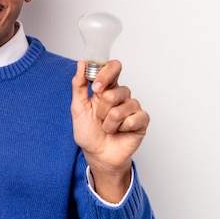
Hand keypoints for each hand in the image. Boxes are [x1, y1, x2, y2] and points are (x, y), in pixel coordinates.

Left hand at [70, 60, 149, 200]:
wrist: (97, 155)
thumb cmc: (88, 132)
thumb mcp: (78, 107)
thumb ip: (79, 85)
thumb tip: (81, 64)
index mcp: (106, 88)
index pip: (113, 67)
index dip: (105, 74)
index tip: (95, 87)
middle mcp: (121, 95)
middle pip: (116, 90)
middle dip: (102, 108)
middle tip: (99, 117)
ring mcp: (133, 107)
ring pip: (121, 108)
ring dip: (109, 123)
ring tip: (108, 128)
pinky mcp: (141, 120)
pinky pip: (133, 119)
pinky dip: (121, 128)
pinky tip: (120, 132)